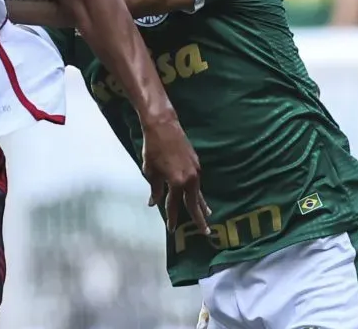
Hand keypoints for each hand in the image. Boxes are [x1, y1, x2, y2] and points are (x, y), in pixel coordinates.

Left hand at [141, 111, 210, 234]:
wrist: (163, 125)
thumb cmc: (153, 147)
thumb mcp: (150, 170)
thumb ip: (155, 188)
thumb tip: (154, 202)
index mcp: (176, 182)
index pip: (174, 205)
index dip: (172, 218)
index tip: (172, 229)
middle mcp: (189, 178)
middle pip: (194, 203)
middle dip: (199, 219)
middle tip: (205, 232)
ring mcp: (195, 170)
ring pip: (199, 192)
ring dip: (201, 205)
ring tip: (207, 215)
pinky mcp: (196, 163)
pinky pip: (198, 182)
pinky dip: (198, 191)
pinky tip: (198, 194)